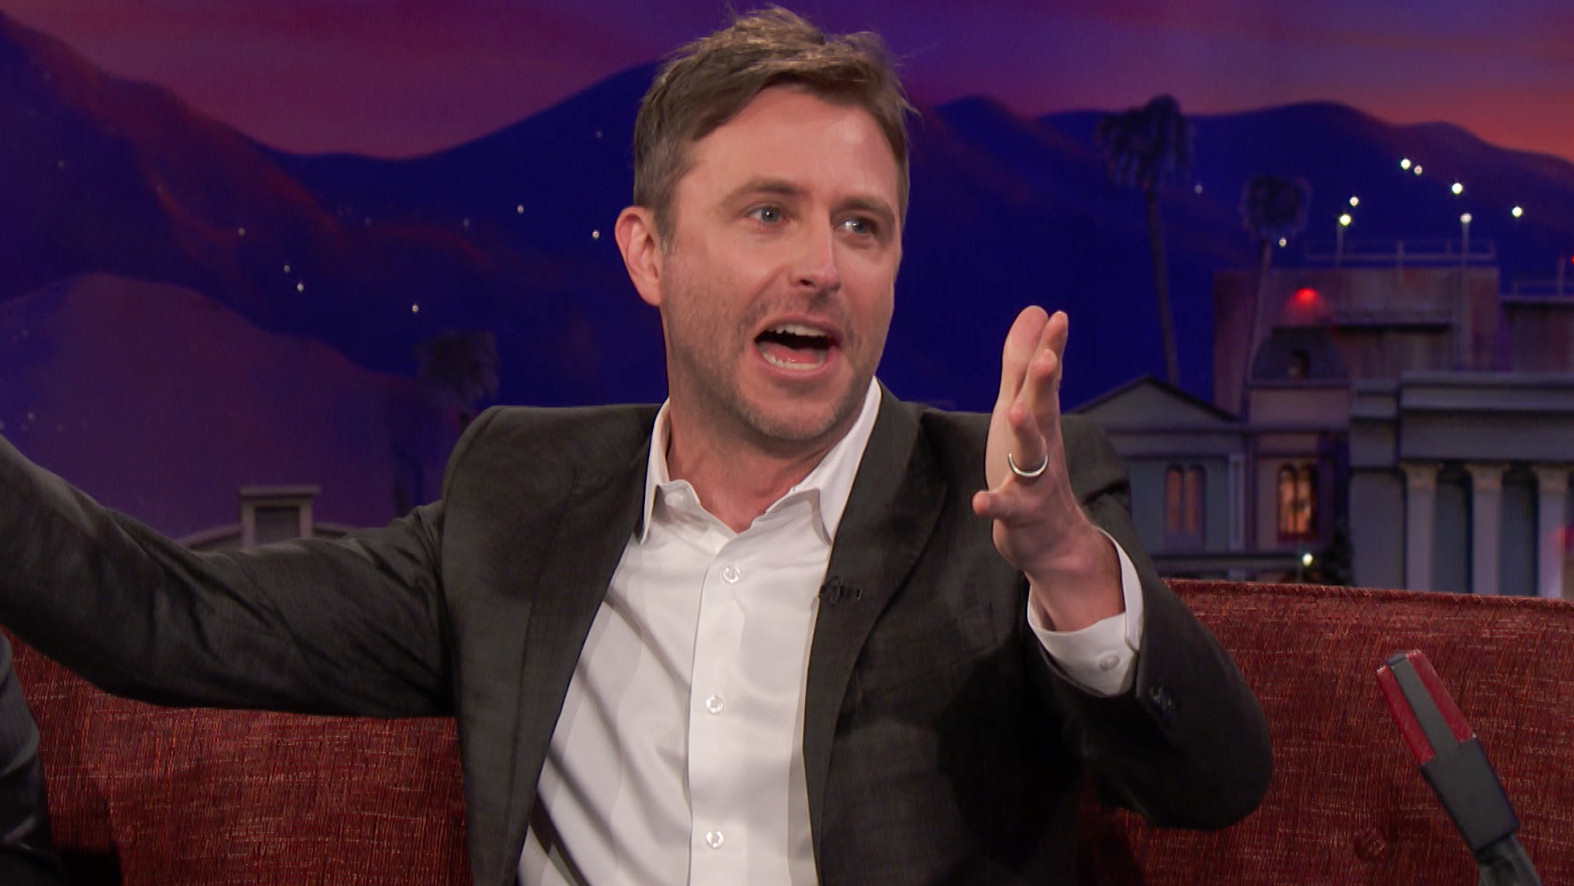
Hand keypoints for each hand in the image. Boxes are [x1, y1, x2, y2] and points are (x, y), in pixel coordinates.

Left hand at [971, 308, 1121, 631]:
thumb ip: (1024, 364)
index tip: (1059, 318)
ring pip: (1032, 455)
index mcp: (1039, 420)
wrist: (1052, 538)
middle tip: (1048, 356)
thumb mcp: (1025, 411)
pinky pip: (1007, 509)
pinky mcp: (1019, 514)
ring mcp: (1033, 481)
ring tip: (1014, 411)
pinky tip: (981, 501)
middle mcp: (1041, 445)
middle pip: (1044, 409)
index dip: (1051, 349)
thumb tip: (1037, 311)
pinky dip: (994, 505)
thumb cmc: (1033, 466)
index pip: (1045, 380)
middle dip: (1045, 383)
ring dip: (1025, 433)